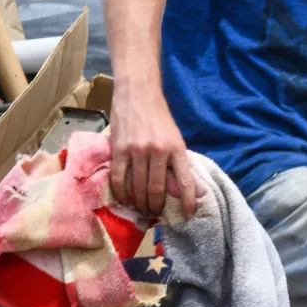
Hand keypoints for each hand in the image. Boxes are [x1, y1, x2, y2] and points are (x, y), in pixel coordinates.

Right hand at [109, 87, 197, 217]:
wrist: (138, 92)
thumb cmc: (159, 116)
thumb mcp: (174, 137)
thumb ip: (175, 160)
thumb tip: (176, 189)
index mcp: (176, 148)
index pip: (185, 181)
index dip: (187, 201)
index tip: (188, 214)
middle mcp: (158, 151)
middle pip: (157, 190)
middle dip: (156, 207)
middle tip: (154, 213)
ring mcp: (137, 151)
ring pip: (138, 188)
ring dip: (139, 203)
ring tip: (140, 209)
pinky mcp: (119, 150)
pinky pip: (119, 179)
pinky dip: (122, 194)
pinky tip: (125, 199)